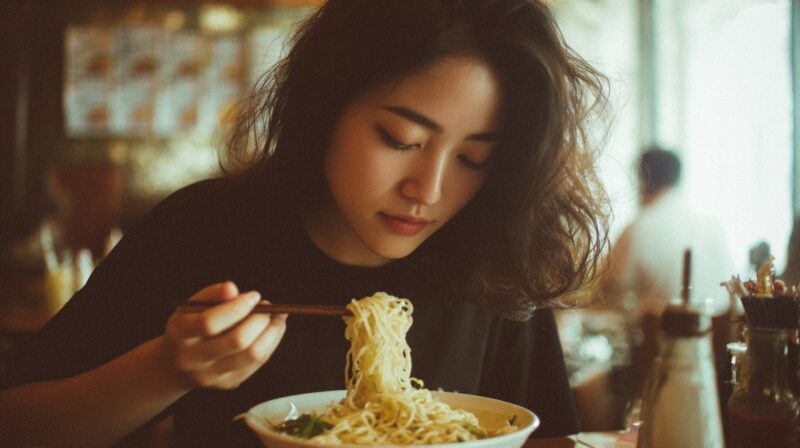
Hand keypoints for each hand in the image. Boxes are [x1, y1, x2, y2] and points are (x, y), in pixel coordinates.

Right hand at [164, 281, 287, 389]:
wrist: (176, 366)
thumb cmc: (190, 326)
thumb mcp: (193, 306)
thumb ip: (213, 294)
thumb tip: (232, 289)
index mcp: (180, 334)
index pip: (210, 323)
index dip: (237, 308)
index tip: (254, 296)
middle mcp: (192, 359)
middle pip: (236, 341)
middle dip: (260, 320)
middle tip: (269, 307)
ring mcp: (211, 376)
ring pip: (252, 355)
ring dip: (272, 333)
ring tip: (277, 317)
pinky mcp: (227, 383)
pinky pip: (256, 364)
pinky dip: (270, 344)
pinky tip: (272, 331)